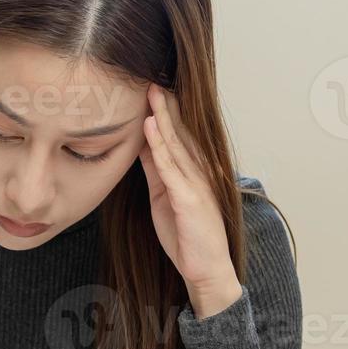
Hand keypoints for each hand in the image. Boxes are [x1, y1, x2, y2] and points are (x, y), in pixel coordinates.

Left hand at [141, 82, 241, 318]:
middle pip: (179, 133)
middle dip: (166, 106)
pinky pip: (172, 169)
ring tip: (152, 92)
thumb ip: (156, 171)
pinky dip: (160, 147)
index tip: (152, 88)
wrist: (204, 270)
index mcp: (191, 173)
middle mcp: (198, 173)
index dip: (166, 112)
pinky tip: (151, 128)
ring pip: (176, 144)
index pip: (178, 136)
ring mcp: (196, 184)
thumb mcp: (163, 197)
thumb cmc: (185, 237)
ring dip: (163, 117)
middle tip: (152, 78)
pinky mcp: (190, 199)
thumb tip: (142, 145)